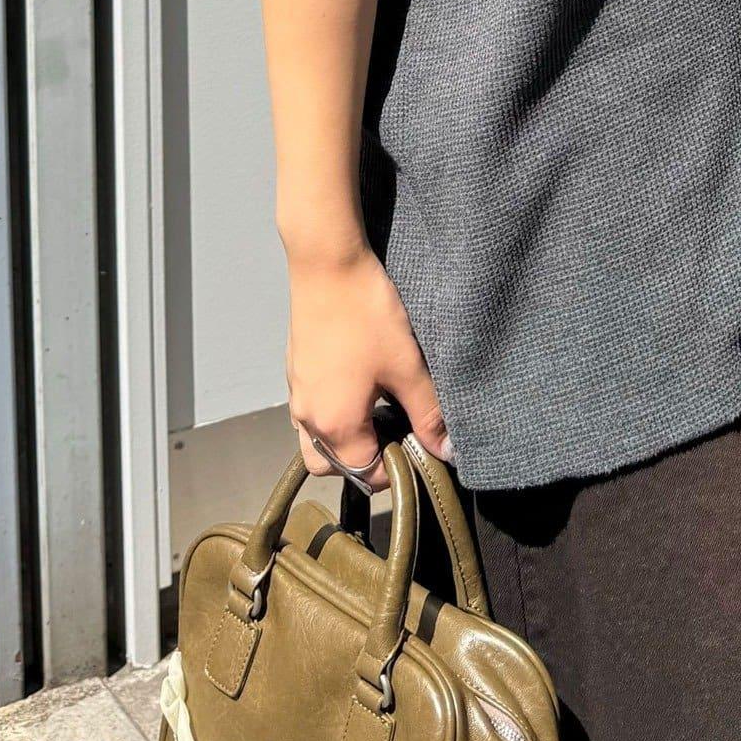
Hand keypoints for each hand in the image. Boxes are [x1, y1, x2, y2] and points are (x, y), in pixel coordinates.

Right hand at [285, 246, 451, 490]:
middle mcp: (307, 418)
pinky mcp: (294, 369)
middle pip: (333, 466)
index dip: (396, 467)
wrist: (327, 265)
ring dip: (346, 436)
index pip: (365, 474)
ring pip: (317, 439)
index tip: (418, 442)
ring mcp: (295, 393)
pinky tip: (359, 379)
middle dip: (364, 459)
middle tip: (396, 428)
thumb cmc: (367, 316)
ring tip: (378, 403)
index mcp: (335, 426)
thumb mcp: (408, 368)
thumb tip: (446, 452)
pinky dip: (333, 411)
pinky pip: (311, 410)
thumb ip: (429, 415)